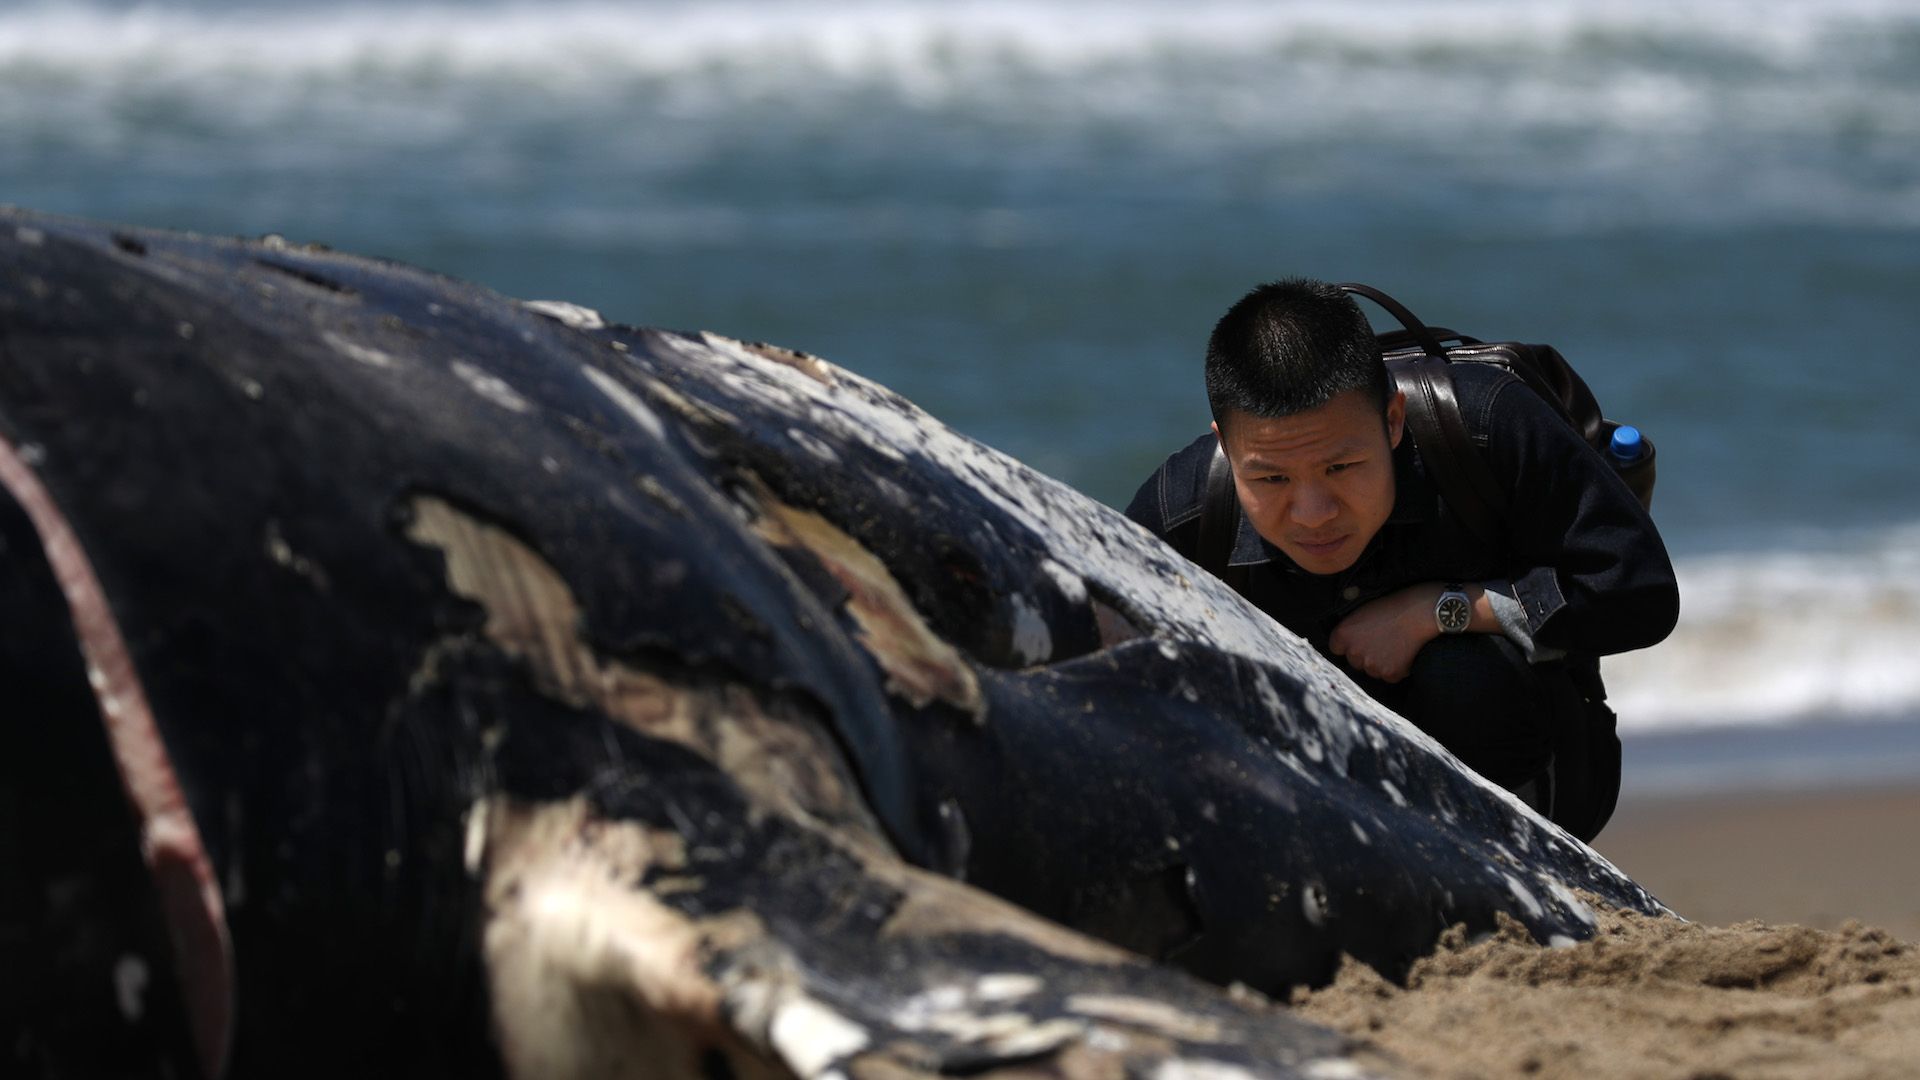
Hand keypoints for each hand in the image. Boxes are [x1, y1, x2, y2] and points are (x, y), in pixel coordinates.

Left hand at [1328, 584, 1443, 683]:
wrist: (1419, 613)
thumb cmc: (1392, 607)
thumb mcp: (1362, 611)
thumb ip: (1350, 628)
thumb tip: (1345, 641)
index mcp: (1343, 635)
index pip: (1336, 648)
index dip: (1349, 644)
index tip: (1360, 639)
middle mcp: (1354, 653)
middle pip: (1355, 661)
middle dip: (1365, 654)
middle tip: (1381, 640)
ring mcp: (1371, 666)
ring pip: (1372, 670)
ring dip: (1381, 662)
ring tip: (1394, 644)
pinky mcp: (1390, 674)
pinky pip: (1389, 676)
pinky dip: (1397, 668)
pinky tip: (1404, 652)